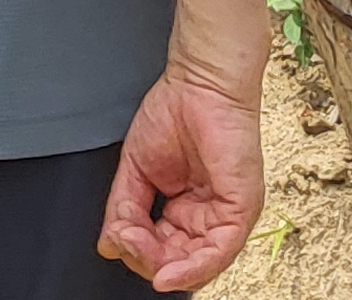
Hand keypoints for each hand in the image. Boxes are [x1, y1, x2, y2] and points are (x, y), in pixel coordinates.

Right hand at [96, 61, 266, 290]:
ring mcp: (227, 213)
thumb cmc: (176, 109)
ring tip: (135, 243)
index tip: (117, 235)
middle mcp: (209, 214)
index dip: (137, 250)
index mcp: (187, 207)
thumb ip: (124, 208)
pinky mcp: (241, 208)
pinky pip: (219, 253)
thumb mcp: (136, 168)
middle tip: (124, 238)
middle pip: (177, 261)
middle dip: (145, 258)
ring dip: (160, 264)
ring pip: (197, 264)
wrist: (199, 80)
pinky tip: (166, 271)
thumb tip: (110, 243)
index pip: (162, 248)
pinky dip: (190, 269)